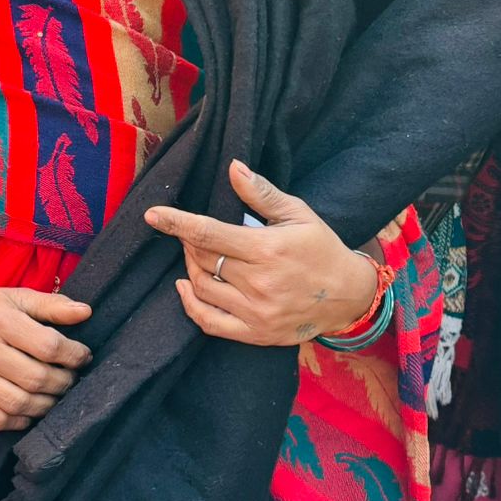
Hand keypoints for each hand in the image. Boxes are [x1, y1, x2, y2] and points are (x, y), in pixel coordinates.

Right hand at [0, 287, 92, 432]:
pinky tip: (33, 407)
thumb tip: (86, 312)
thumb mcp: (16, 297)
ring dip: (48, 404)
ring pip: (20, 403)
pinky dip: (23, 420)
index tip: (83, 357)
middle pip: (36, 378)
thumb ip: (52, 304)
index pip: (48, 346)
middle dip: (64, 382)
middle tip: (72, 378)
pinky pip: (0, 420)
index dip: (74, 355)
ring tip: (56, 394)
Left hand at [143, 160, 378, 345]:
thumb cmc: (321, 249)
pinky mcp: (254, 334)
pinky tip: (187, 286)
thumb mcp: (298, 214)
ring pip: (202, 287)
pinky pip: (209, 322)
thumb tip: (233, 167)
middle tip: (192, 232)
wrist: (348, 296)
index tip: (152, 215)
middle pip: (202, 259)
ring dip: (191, 267)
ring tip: (197, 254)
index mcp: (267, 250)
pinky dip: (190, 304)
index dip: (177, 223)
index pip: (209, 234)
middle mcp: (258, 284)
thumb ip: (261, 193)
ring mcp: (255, 313)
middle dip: (189, 242)